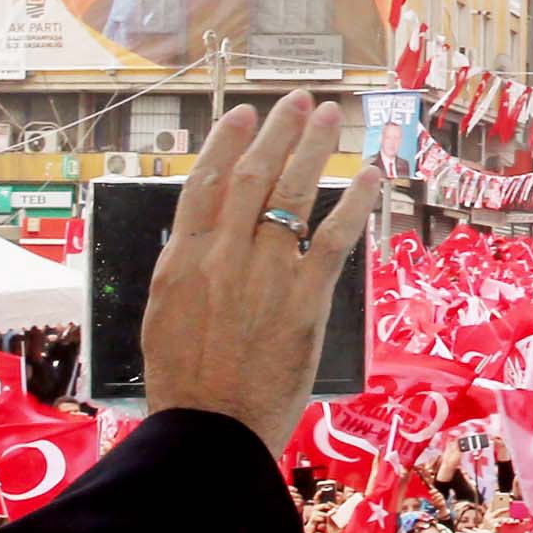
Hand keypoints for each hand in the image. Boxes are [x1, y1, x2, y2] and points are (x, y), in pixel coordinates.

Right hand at [141, 96, 376, 448]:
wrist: (210, 430)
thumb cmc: (184, 382)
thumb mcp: (163, 315)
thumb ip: (185, 270)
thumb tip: (199, 236)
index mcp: (182, 259)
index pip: (205, 183)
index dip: (226, 143)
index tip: (243, 115)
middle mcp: (223, 256)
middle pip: (255, 176)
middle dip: (278, 132)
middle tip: (297, 102)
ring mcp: (266, 273)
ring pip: (294, 194)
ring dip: (314, 149)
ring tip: (328, 118)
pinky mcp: (305, 299)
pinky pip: (333, 237)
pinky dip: (353, 204)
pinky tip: (368, 177)